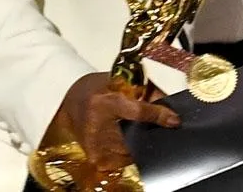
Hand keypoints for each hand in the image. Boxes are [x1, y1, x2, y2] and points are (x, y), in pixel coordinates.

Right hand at [44, 71, 178, 172]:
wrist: (68, 100)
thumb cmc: (95, 88)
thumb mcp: (119, 82)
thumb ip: (144, 92)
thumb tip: (168, 105)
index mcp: (104, 101)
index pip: (137, 113)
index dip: (159, 116)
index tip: (174, 121)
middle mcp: (97, 126)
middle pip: (136, 136)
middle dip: (151, 131)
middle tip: (160, 126)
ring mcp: (96, 145)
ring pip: (132, 150)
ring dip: (141, 141)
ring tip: (140, 130)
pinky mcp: (96, 159)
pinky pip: (123, 160)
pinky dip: (130, 151)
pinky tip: (127, 139)